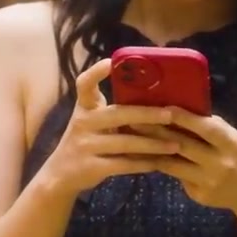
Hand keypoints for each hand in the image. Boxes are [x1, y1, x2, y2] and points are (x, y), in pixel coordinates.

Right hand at [37, 59, 182, 198]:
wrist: (61, 174)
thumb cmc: (86, 140)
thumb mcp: (91, 120)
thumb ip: (112, 109)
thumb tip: (152, 95)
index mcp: (84, 107)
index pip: (84, 84)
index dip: (95, 72)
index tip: (110, 63)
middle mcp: (83, 122)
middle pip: (118, 114)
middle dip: (147, 114)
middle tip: (170, 114)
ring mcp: (86, 145)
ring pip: (126, 142)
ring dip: (153, 144)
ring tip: (176, 144)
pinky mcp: (91, 167)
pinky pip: (123, 164)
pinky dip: (144, 164)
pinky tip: (160, 163)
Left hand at [144, 108, 236, 218]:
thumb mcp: (236, 139)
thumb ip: (213, 128)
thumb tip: (182, 110)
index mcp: (232, 145)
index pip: (205, 128)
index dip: (183, 118)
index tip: (161, 107)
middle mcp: (219, 164)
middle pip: (182, 146)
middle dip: (156, 131)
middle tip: (134, 119)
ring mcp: (207, 182)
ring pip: (173, 164)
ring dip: (151, 150)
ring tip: (133, 137)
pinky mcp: (198, 195)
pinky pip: (177, 176)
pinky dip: (163, 164)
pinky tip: (147, 156)